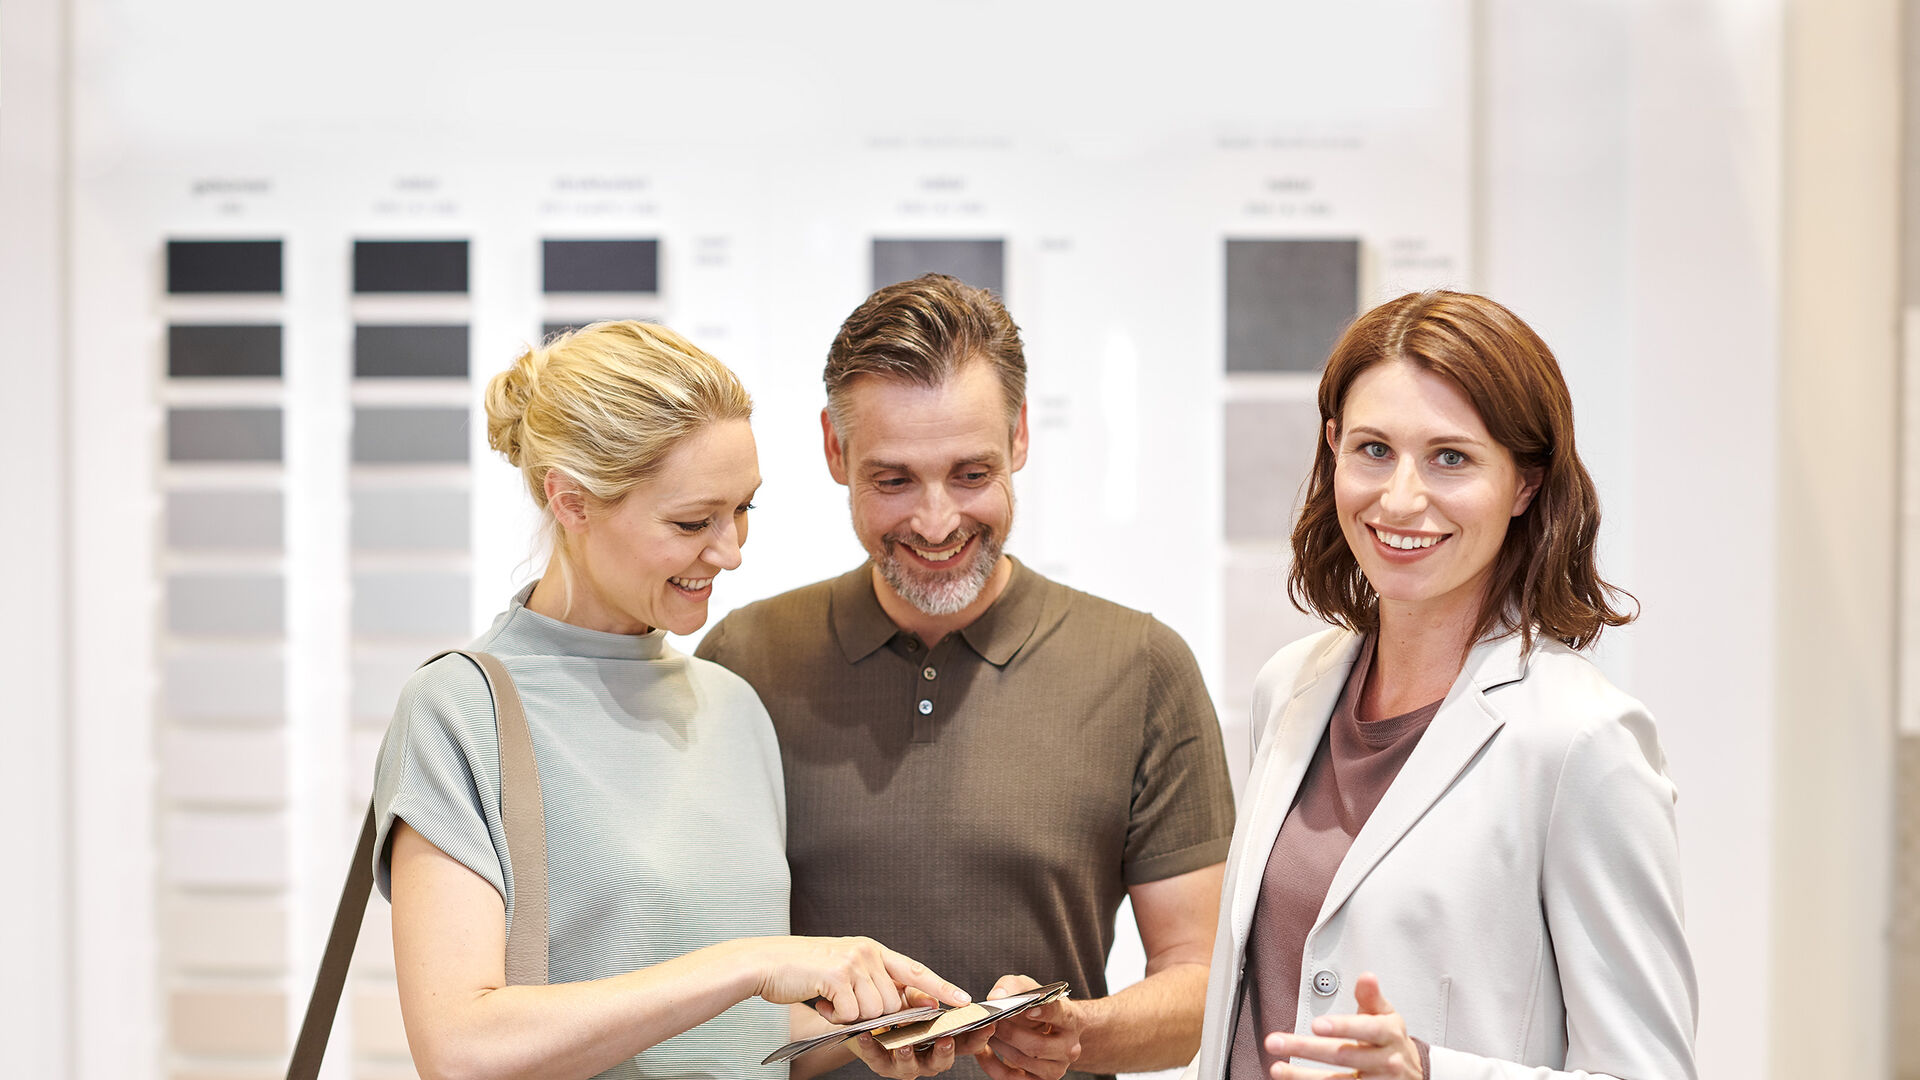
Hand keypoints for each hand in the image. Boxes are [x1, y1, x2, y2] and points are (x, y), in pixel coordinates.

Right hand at [749, 936, 969, 1023]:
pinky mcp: (837, 975)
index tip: (963, 998)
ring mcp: (853, 962)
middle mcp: (867, 952)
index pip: (914, 970)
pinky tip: (821, 1003)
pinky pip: (853, 1015)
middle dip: (872, 1015)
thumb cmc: (803, 971)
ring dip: (852, 1017)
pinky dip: (836, 1018)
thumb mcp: (844, 968)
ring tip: (830, 1001)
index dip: (940, 985)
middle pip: (893, 1002)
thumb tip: (900, 1005)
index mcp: (872, 949)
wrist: (766, 962)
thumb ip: (872, 981)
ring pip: (875, 1011)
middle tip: (843, 1005)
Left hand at [845, 988, 993, 1077]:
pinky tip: (866, 1036)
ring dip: (909, 1056)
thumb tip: (933, 1003)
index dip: (979, 1036)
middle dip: (945, 1052)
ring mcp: (904, 1063)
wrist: (860, 1010)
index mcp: (941, 1037)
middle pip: (942, 1061)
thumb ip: (920, 995)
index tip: (988, 1025)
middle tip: (945, 1040)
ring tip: (904, 1045)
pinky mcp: (879, 1062)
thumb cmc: (892, 1000)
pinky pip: (876, 1058)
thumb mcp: (907, 990)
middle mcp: (926, 1054)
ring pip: (911, 1067)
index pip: (966, 1042)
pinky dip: (871, 1048)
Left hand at [976, 974, 1081, 1079]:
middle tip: (991, 1021)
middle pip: (1037, 1046)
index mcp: (1072, 1020)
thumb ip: (1013, 986)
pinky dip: (992, 1065)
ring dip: (999, 1046)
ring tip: (986, 1032)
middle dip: (1009, 1033)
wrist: (1050, 1029)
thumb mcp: (1030, 988)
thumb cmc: (1039, 1005)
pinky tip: (983, 1051)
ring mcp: (1057, 1068)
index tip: (1028, 1009)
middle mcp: (1069, 1047)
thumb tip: (996, 997)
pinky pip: (1011, 1078)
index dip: (1045, 1013)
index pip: (1061, 1016)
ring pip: (1022, 1061)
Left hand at [1262, 974, 1421, 1079]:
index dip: (1342, 1027)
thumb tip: (1366, 977)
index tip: (1316, 1024)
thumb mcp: (1387, 1016)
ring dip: (1303, 1076)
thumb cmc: (1390, 1041)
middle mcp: (1384, 1061)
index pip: (1366, 1029)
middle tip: (1276, 1042)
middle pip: (1342, 1055)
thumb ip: (1371, 998)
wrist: (1412, 1075)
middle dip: (1306, 1049)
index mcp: (1389, 1034)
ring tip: (1277, 1069)